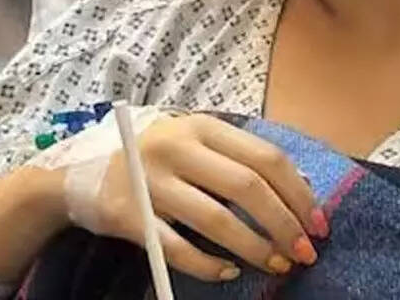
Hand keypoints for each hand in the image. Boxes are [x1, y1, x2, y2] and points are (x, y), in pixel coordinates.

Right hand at [75, 114, 325, 282]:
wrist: (81, 177)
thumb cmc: (154, 160)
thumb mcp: (195, 144)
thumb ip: (239, 158)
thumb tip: (302, 187)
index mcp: (201, 125)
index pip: (264, 157)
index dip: (299, 193)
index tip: (318, 222)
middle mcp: (176, 147)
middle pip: (246, 187)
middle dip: (284, 224)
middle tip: (304, 252)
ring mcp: (151, 181)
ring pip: (217, 220)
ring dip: (255, 248)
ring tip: (276, 265)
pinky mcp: (130, 216)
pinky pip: (179, 249)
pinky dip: (209, 266)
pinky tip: (229, 273)